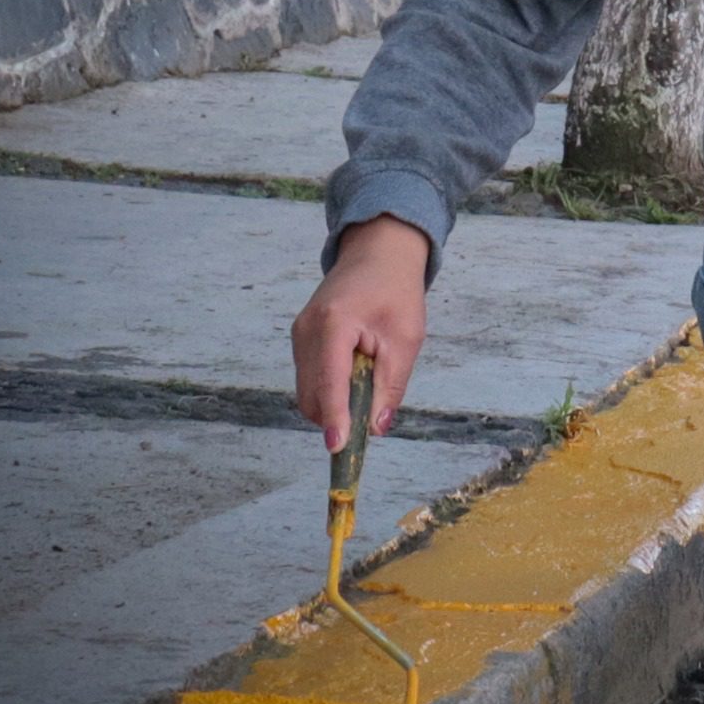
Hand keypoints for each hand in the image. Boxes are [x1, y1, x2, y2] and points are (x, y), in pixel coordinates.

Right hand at [291, 216, 429, 451]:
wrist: (379, 253)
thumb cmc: (396, 291)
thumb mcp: (405, 339)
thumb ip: (390, 386)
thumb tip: (375, 428)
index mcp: (333, 325)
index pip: (329, 383)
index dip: (335, 419)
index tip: (339, 449)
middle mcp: (307, 330)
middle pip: (312, 395)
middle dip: (336, 415)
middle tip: (369, 420)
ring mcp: (299, 334)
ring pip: (308, 390)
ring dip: (334, 402)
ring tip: (369, 380)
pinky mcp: (301, 338)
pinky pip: (310, 377)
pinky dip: (330, 388)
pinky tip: (356, 373)